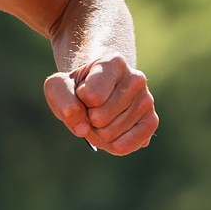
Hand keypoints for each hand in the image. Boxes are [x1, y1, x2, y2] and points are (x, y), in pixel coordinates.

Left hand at [43, 57, 157, 155]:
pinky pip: (124, 146)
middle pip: (100, 118)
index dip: (79, 99)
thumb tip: (83, 127)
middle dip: (88, 119)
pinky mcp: (151, 122)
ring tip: (102, 117)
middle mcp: (136, 78)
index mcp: (114, 63)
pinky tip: (113, 131)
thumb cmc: (78, 88)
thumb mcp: (58, 86)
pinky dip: (110, 145)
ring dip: (98, 132)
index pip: (92, 96)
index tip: (83, 91)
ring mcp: (147, 100)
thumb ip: (62, 99)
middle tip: (92, 109)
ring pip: (110, 135)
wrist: (98, 92)